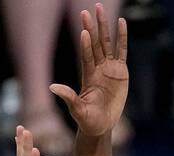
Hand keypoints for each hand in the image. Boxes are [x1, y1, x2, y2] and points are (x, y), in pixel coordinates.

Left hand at [49, 3, 128, 136]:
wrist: (101, 127)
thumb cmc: (87, 120)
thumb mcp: (77, 109)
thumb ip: (68, 96)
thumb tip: (51, 86)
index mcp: (87, 76)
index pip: (86, 55)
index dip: (85, 44)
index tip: (83, 30)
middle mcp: (98, 68)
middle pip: (95, 43)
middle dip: (92, 26)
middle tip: (88, 9)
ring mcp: (109, 68)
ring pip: (107, 42)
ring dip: (104, 26)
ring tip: (100, 8)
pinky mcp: (121, 72)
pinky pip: (122, 51)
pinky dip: (122, 37)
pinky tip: (121, 23)